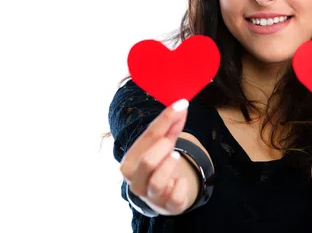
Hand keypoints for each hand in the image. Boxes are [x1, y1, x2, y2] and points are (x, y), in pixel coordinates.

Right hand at [119, 99, 195, 214]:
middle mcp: (135, 182)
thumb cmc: (159, 164)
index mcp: (129, 163)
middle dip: (164, 147)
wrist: (163, 195)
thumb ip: (170, 127)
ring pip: (158, 181)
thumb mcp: (162, 145)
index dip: (166, 119)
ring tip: (175, 158)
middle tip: (171, 143)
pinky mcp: (168, 206)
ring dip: (171, 165)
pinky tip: (179, 180)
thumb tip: (181, 105)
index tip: (182, 104)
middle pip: (148, 161)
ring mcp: (150, 197)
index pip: (147, 136)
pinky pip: (177, 195)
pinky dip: (182, 184)